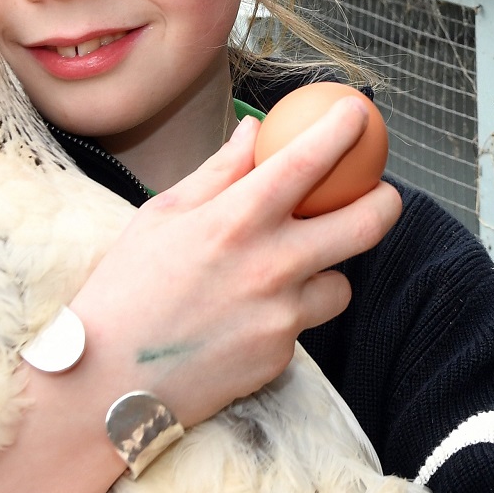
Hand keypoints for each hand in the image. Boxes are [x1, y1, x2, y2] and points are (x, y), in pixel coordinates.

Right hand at [68, 97, 401, 426]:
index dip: (342, 130)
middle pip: (363, 227)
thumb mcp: (164, 213)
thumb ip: (218, 170)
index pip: (308, 160)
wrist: (108, 380)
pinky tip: (252, 311)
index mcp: (237, 218)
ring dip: (330, 268)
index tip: (357, 112)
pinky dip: (290, 311)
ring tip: (301, 263)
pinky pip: (305, 324)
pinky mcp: (280, 357)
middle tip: (382, 192)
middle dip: (385, 202)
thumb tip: (254, 130)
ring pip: (341, 284)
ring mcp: (281, 316)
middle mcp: (270, 265)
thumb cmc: (127, 286)